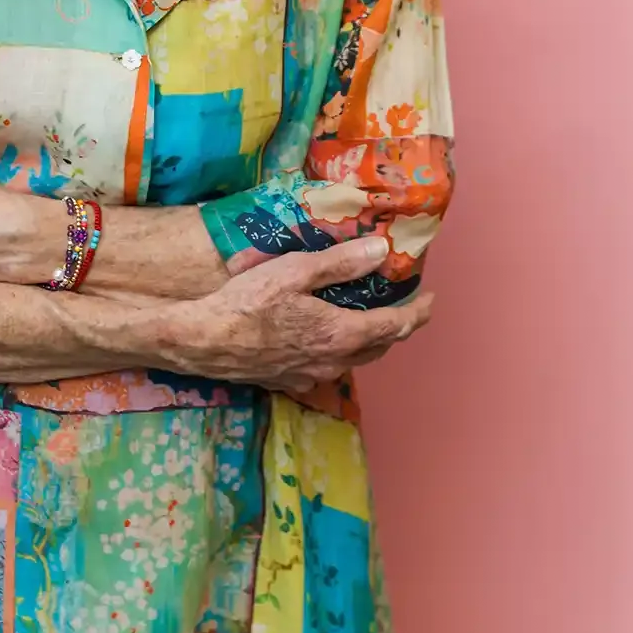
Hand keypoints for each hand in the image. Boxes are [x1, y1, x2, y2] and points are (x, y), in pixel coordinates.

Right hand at [172, 237, 434, 392]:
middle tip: (403, 305)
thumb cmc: (247, 301)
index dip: (418, 312)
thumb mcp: (296, 271)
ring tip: (369, 317)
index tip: (432, 299)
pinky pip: (324, 369)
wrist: (200, 340)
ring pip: (352, 360)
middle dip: (397, 327)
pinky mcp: (287, 382)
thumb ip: (342, 263)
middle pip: (379, 347)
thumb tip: (382, 251)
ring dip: (368, 340)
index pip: (396, 326)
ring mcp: (309, 376)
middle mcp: (331, 362)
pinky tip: (325, 339)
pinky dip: (336, 352)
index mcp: (341, 334)